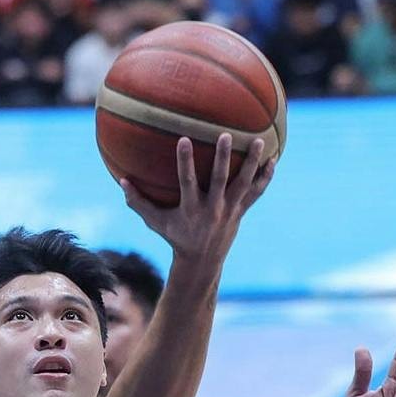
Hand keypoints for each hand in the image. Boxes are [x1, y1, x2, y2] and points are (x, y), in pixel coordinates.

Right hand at [119, 132, 275, 265]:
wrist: (202, 261)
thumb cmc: (175, 236)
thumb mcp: (155, 222)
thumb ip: (138, 202)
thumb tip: (120, 180)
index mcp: (191, 208)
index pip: (187, 181)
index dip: (185, 161)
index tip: (184, 140)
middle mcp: (212, 208)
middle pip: (220, 180)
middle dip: (224, 158)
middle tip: (227, 135)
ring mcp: (229, 210)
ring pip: (243, 183)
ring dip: (252, 163)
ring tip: (260, 141)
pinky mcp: (241, 211)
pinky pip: (256, 192)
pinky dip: (265, 178)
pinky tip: (274, 160)